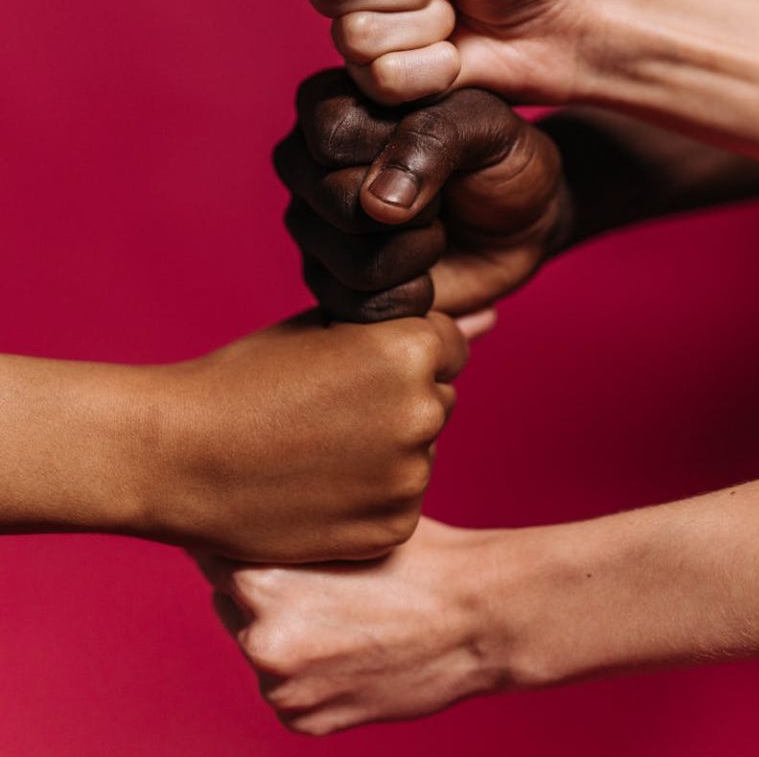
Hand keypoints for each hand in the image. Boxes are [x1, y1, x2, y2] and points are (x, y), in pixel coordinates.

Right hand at [149, 310, 465, 560]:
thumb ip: (415, 325)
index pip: (448, 343)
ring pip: (419, 451)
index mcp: (409, 348)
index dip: (399, 353)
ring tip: (316, 447)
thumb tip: (492, 317)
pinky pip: (400, 501)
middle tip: (327, 409)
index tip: (351, 368)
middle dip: (397, 400)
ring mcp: (410, 474)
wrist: (180, 457)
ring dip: (386, 448)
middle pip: (436, 398)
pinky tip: (318, 484)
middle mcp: (422, 409)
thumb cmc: (246, 379)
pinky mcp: (391, 528)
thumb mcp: (325, 330)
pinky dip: (370, 495)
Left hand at [206, 479, 758, 733]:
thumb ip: (282, 523)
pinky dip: (305, 669)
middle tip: (311, 567)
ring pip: (255, 644)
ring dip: (280, 627)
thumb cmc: (417, 557)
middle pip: (229, 599)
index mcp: (261, 583)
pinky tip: (346, 642)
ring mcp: (282, 690)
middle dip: (257, 581)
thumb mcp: (342, 518)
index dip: (237, 534)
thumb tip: (234, 503)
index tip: (253, 523)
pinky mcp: (303, 723)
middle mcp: (260, 642)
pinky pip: (284, 687)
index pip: (211, 551)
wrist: (475, 618)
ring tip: (338, 607)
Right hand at [274, 70, 568, 327]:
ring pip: (345, 261)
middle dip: (415, 208)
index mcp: (330, 102)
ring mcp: (311, 225)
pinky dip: (411, 296)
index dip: (397, 149)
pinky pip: (355, 306)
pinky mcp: (328, 282)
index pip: (332, 130)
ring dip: (417, 254)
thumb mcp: (486, 125)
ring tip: (437, 233)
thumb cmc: (501, 156)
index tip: (440, 146)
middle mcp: (306, 163)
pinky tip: (428, 275)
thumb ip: (433, 138)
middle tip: (443, 197)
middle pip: (333, 199)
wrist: (525, 218)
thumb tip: (377, 203)